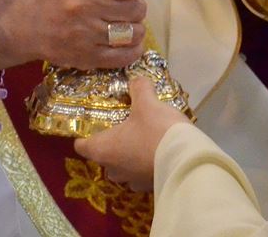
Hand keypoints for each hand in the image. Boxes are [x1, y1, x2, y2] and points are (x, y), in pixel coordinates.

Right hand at [0, 0, 165, 71]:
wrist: (18, 22)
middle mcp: (83, 6)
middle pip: (137, 9)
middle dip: (133, 6)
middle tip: (117, 5)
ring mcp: (84, 35)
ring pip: (135, 33)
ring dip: (132, 27)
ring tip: (118, 22)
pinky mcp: (85, 58)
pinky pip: (126, 56)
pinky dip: (131, 48)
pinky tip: (120, 40)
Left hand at [75, 76, 189, 190]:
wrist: (186, 160)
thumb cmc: (156, 131)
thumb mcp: (147, 103)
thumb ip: (139, 88)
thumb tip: (137, 80)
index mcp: (103, 149)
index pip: (81, 145)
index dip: (85, 134)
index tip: (93, 123)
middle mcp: (113, 169)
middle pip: (103, 157)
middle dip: (111, 144)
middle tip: (122, 126)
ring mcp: (132, 181)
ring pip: (123, 168)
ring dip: (129, 156)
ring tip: (142, 139)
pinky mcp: (150, 186)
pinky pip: (142, 174)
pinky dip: (146, 164)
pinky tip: (158, 151)